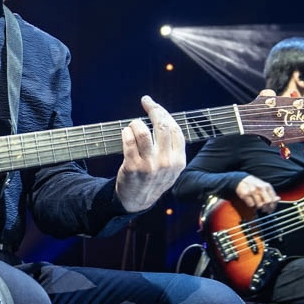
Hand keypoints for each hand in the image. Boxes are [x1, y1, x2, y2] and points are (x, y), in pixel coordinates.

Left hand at [114, 95, 186, 211]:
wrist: (137, 201)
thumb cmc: (153, 178)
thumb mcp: (171, 166)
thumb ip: (171, 147)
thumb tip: (163, 117)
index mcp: (179, 160)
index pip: (175, 130)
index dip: (165, 113)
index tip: (155, 105)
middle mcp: (166, 162)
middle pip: (162, 126)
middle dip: (153, 109)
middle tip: (146, 102)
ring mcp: (149, 165)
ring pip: (143, 133)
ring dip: (136, 123)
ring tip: (133, 124)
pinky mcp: (132, 167)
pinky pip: (129, 142)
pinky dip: (126, 132)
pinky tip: (125, 132)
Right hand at [235, 174, 278, 213]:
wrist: (241, 179)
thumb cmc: (254, 184)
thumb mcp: (264, 186)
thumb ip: (271, 193)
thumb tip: (278, 199)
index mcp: (267, 186)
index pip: (273, 199)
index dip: (273, 206)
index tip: (271, 209)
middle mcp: (260, 188)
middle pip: (267, 202)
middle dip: (267, 208)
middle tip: (265, 210)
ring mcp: (253, 191)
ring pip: (259, 204)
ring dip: (259, 207)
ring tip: (258, 206)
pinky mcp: (245, 195)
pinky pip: (251, 204)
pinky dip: (252, 205)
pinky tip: (252, 202)